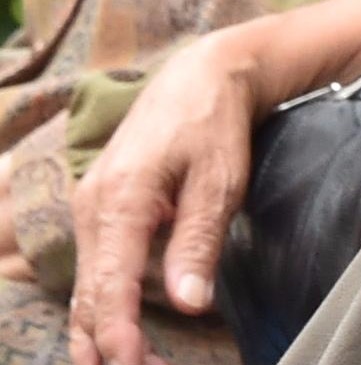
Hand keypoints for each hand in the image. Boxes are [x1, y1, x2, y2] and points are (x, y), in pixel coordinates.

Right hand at [65, 32, 265, 364]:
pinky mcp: (101, 213)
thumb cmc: (215, 124)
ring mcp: (90, 211)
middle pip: (89, 295)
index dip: (118, 332)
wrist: (200, 76)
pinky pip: (93, 272)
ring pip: (85, 288)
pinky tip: (118, 337)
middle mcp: (92, 209)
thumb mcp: (220, 180)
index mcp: (121, 200)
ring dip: (101, 332)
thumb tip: (189, 303)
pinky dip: (101, 308)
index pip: (109, 284)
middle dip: (107, 344)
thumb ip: (199, 240)